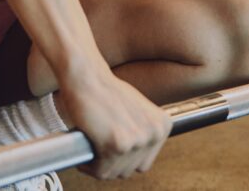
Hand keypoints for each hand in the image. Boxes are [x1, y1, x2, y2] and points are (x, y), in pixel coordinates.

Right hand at [57, 66, 171, 179]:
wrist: (87, 76)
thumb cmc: (105, 90)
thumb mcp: (136, 111)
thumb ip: (140, 132)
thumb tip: (134, 156)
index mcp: (162, 126)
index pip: (144, 162)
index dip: (124, 159)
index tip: (110, 151)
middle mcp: (154, 133)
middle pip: (131, 170)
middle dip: (111, 163)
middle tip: (98, 149)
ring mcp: (138, 140)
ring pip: (115, 172)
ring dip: (99, 165)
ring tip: (91, 147)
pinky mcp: (118, 144)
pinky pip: (101, 171)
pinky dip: (89, 165)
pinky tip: (86, 148)